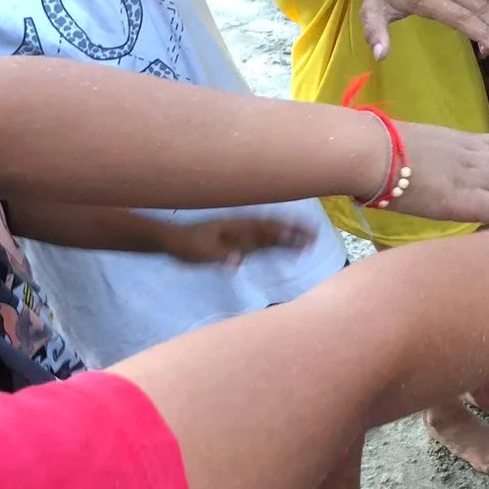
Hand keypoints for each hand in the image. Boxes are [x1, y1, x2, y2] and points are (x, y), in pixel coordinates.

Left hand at [162, 218, 313, 266]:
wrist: (172, 238)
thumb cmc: (186, 246)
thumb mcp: (200, 253)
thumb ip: (220, 257)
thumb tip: (237, 261)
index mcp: (236, 228)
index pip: (267, 230)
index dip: (287, 233)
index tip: (304, 238)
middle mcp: (242, 227)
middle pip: (274, 228)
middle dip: (295, 231)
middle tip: (316, 236)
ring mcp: (241, 232)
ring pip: (270, 232)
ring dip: (289, 234)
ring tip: (309, 238)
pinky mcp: (238, 239)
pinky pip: (262, 238)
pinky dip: (277, 238)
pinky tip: (286, 241)